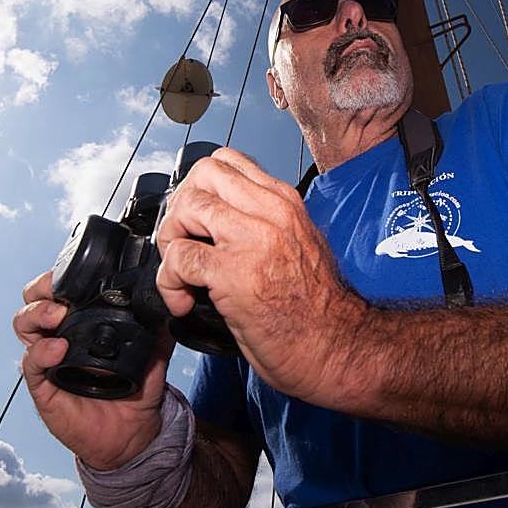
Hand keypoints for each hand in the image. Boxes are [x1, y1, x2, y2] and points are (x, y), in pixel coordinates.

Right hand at [14, 271, 174, 469]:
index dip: (62, 275)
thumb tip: (170, 304)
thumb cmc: (136, 391)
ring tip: (58, 315)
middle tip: (60, 290)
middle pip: (33, 299)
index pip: (61, 288)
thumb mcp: (153, 353)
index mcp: (82, 321)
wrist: (132, 433)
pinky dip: (41, 352)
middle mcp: (60, 334)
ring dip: (37, 312)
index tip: (80, 271)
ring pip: (24, 324)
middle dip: (41, 287)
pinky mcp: (44, 385)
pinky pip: (31, 363)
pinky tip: (58, 349)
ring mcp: (49, 358)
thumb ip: (159, 328)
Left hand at [154, 147, 365, 404]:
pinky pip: (180, 257)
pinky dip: (169, 280)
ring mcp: (251, 240)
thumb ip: (266, 223)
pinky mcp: (233, 274)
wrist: (338, 347)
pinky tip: (183, 300)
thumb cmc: (319, 309)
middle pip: (203, 174)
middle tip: (182, 241)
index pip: (228, 161)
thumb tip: (224, 223)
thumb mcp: (300, 244)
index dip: (200, 186)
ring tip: (181, 272)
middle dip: (181, 206)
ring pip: (186, 208)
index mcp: (285, 202)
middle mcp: (270, 212)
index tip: (197, 219)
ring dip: (171, 241)